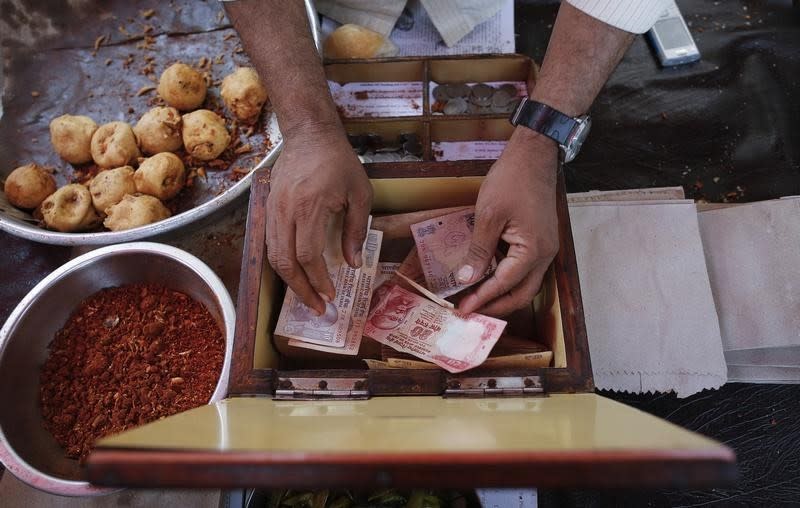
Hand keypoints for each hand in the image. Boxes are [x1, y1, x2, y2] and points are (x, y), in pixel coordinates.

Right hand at [266, 126, 372, 315]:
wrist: (309, 134)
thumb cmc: (339, 161)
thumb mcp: (360, 193)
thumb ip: (356, 230)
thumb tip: (353, 263)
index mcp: (310, 207)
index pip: (308, 255)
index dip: (319, 280)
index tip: (332, 294)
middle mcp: (286, 211)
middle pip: (285, 262)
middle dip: (301, 290)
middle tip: (318, 308)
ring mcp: (273, 209)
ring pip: (273, 255)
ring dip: (290, 280)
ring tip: (307, 296)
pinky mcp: (268, 207)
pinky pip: (270, 243)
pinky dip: (282, 263)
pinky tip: (296, 273)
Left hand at [457, 128, 559, 315]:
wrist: (534, 155)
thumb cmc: (512, 180)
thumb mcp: (489, 215)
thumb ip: (479, 251)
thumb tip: (466, 279)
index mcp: (533, 250)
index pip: (505, 284)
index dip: (482, 299)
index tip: (462, 310)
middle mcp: (545, 254)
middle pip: (522, 294)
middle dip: (496, 306)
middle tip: (471, 310)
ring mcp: (545, 248)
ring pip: (525, 283)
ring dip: (502, 293)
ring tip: (476, 297)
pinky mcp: (540, 240)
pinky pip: (524, 268)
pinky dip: (507, 277)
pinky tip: (487, 276)